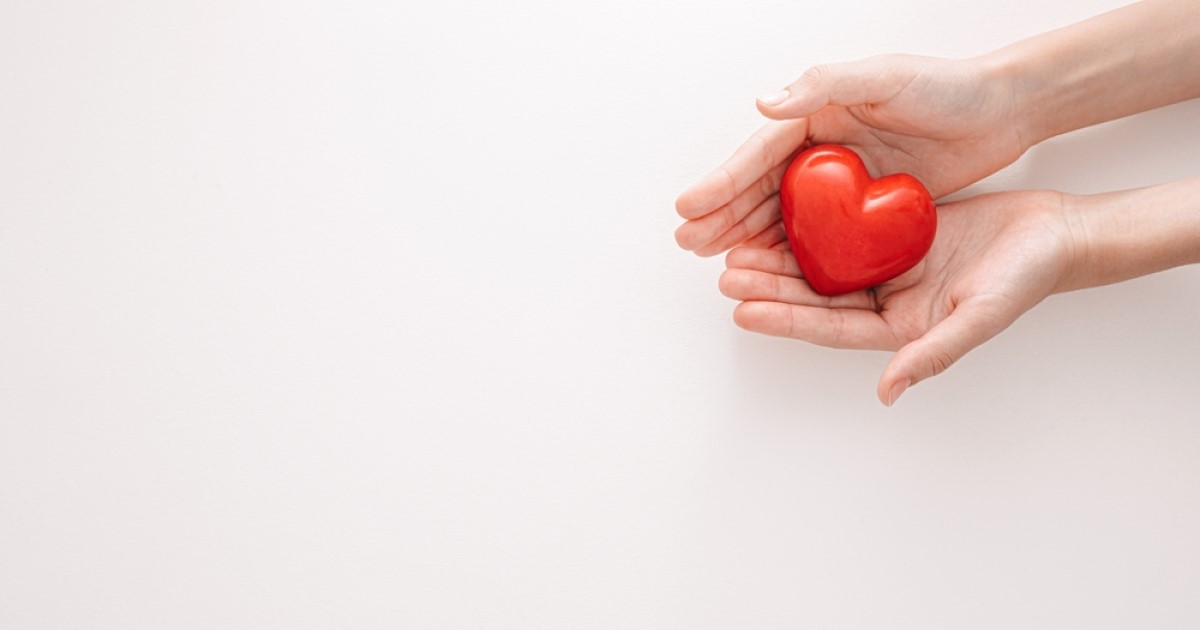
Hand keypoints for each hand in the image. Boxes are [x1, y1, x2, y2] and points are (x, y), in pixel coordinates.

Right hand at [675, 54, 1028, 255]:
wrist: (1002, 112)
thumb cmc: (947, 87)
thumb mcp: (885, 77)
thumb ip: (824, 86)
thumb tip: (766, 103)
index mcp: (816, 113)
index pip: (759, 153)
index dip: (723, 181)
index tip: (690, 206)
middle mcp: (821, 149)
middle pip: (761, 187)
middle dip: (723, 215)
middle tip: (689, 243)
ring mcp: (840, 181)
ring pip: (782, 215)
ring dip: (748, 237)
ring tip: (718, 263)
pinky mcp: (863, 208)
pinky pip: (818, 235)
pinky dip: (790, 251)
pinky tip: (770, 269)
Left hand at [717, 191, 1077, 404]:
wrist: (1056, 232)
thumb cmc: (1026, 277)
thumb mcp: (979, 317)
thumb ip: (932, 355)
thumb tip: (887, 392)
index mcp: (897, 328)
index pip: (827, 326)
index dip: (784, 318)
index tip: (741, 309)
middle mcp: (886, 300)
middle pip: (815, 296)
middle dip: (769, 286)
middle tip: (725, 272)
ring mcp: (889, 266)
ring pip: (822, 263)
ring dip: (782, 257)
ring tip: (739, 248)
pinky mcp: (895, 233)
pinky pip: (844, 230)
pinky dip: (812, 224)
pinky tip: (782, 212)